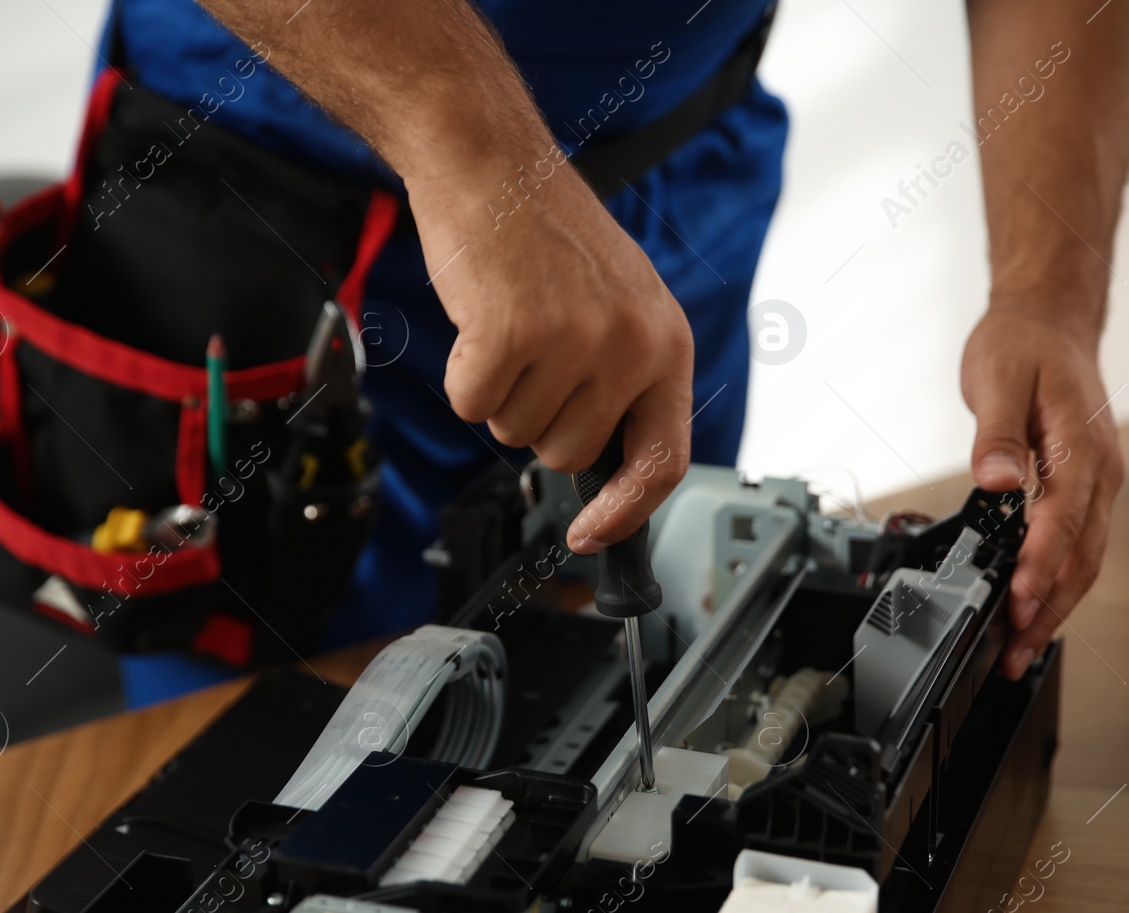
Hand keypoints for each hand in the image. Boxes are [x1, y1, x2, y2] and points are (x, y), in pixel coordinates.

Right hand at [407, 160, 692, 554]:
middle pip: (568, 453)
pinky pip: (471, 406)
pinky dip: (462, 374)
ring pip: (516, 434)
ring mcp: (574, 341)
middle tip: (531, 351)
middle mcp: (630, 346)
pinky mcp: (512, 334)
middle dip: (537, 417)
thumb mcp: (619, 305)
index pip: (663, 459)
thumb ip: (624, 380)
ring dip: (499, 391)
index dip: (625, 511)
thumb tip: (609, 470)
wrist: (490, 162)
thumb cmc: (546, 232)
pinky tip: (477, 320)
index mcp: (667, 343)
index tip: (590, 534)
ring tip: (509, 323)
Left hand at [961, 306, 1123, 679]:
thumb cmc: (1025, 346)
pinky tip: (1032, 609)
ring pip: (1083, 559)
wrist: (1049, 324)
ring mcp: (1094, 483)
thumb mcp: (998, 378)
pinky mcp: (1081, 490)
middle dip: (1049, 608)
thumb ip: (996, 433)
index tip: (1018, 598)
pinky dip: (1056, 583)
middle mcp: (1096, 470)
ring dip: (1054, 606)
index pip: (1064, 516)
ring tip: (1021, 647)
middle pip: (1081, 554)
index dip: (1041, 562)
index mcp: (1078, 443)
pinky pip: (1076, 546)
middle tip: (1015, 650)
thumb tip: (997, 478)